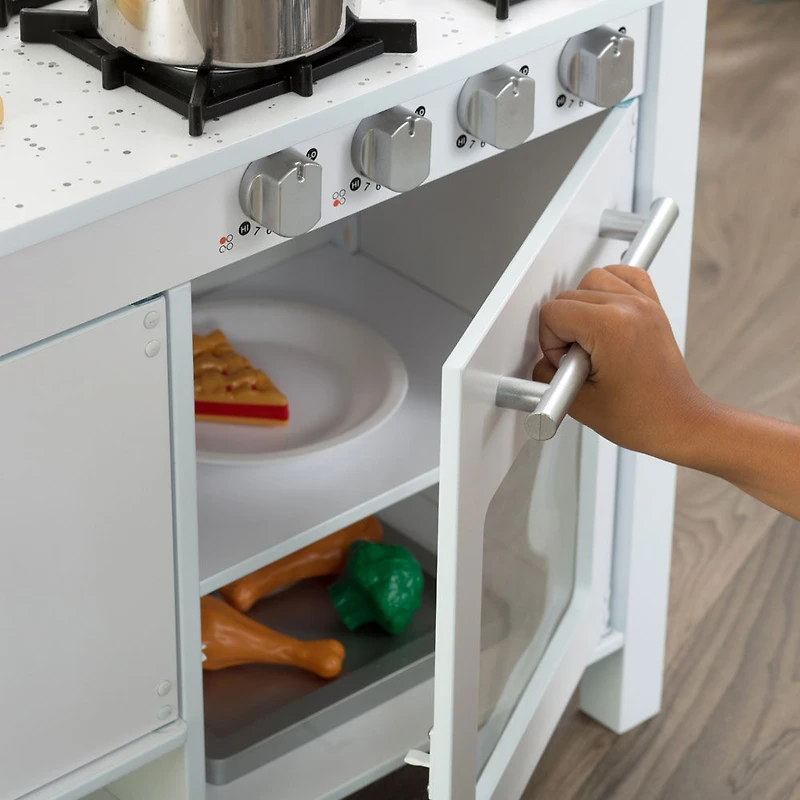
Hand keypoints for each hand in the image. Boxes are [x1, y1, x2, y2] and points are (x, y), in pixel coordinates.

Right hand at [532, 265, 709, 461]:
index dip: (550, 342)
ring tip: (589, 336)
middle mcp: (629, 307)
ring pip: (593, 279)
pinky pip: (625, 275)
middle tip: (577, 358)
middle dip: (563, 328)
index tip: (566, 363)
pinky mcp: (653, 307)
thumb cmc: (642, 416)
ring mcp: (644, 304)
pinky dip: (610, 286)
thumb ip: (547, 375)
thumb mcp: (579, 402)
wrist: (677, 420)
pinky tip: (604, 312)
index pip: (553, 312)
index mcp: (611, 326)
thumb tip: (542, 361)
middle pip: (569, 295)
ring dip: (582, 305)